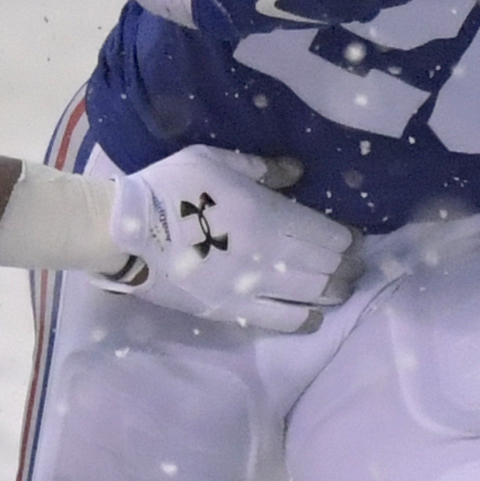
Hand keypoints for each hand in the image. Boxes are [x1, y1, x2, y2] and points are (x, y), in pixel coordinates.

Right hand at [100, 146, 356, 330]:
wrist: (125, 233)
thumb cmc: (168, 188)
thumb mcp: (214, 160)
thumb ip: (261, 168)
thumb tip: (298, 171)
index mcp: (267, 213)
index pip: (327, 232)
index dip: (348, 237)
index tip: (354, 237)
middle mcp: (269, 253)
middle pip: (326, 265)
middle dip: (347, 265)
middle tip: (354, 265)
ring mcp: (252, 286)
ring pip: (312, 294)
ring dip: (334, 291)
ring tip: (341, 287)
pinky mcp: (233, 310)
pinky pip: (281, 320)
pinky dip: (306, 319)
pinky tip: (315, 315)